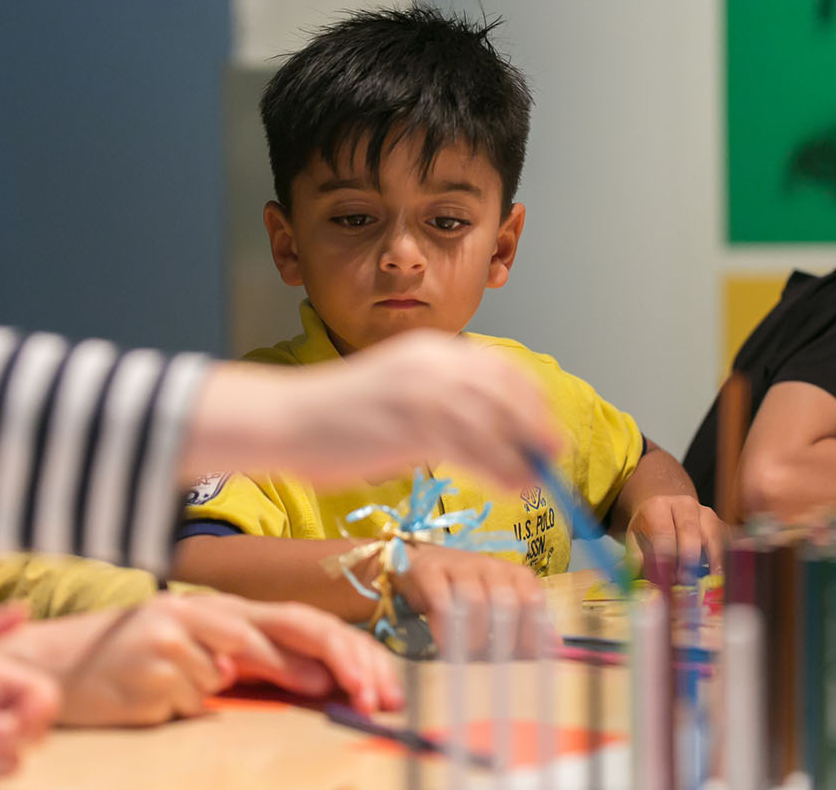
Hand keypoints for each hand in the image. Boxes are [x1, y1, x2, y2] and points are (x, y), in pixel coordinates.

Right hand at [0, 592, 401, 726]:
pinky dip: (178, 705)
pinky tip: (146, 696)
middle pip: (288, 628)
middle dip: (336, 662)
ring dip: (242, 681)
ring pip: (233, 668)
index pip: (301, 620)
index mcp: (223, 607)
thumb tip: (322, 681)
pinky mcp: (152, 664)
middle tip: (367, 699)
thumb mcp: (204, 659)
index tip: (380, 688)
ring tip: (240, 688)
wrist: (55, 669)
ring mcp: (178, 634)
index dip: (347, 650)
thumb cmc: (139, 668)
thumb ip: (256, 664)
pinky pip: (191, 698)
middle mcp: (205, 610)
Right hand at [189, 331, 560, 490]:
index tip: (543, 425)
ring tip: (532, 480)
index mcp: (429, 350)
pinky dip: (499, 469)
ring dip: (521, 454)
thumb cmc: (334, 416)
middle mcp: (432, 362)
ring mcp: (422, 391)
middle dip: (534, 425)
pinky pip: (472, 448)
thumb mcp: (395, 393)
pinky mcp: (412, 424)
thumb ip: (437, 403)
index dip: (529, 398)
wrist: (285, 419)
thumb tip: (484, 433)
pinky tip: (509, 486)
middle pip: (505, 391)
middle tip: (551, 454)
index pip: (499, 367)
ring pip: (494, 421)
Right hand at [393, 543, 552, 657]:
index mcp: (516, 574)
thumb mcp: (502, 604)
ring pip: (474, 601)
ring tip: (467, 654)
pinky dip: (444, 626)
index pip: (533, 602)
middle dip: (502, 639)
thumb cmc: (470, 591)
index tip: (523, 659)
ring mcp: (460, 566)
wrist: (425, 564)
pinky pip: (441, 599)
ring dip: (472, 636)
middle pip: (506, 603)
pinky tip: (444, 643)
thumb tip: (555, 649)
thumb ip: (528, 625)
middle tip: (492, 661)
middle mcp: (491, 566)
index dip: (530, 634)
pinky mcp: (430, 571)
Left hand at [623, 494, 723, 580]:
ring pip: (713, 533)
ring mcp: (706, 512)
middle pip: (689, 530)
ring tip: (711, 581)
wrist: (667, 511)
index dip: (665, 555)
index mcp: (658, 506)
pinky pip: (727, 540)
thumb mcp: (635, 539)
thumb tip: (636, 574)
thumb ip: (636, 556)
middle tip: (686, 580)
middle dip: (688, 557)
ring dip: (713, 558)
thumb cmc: (649, 529)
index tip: (666, 576)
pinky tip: (724, 576)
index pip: (663, 531)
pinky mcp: (721, 523)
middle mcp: (684, 504)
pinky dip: (727, 558)